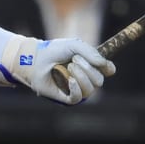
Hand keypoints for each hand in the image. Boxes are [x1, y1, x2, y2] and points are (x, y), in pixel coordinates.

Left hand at [0, 34, 115, 104]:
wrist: (36, 59)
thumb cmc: (54, 51)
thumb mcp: (74, 45)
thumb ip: (91, 52)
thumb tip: (104, 65)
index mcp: (90, 65)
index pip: (107, 71)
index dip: (108, 68)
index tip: (103, 64)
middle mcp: (85, 78)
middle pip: (100, 80)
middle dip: (89, 69)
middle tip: (74, 59)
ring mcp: (76, 89)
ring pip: (90, 89)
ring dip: (81, 76)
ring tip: (69, 67)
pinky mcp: (66, 97)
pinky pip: (78, 98)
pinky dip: (76, 88)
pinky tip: (70, 80)